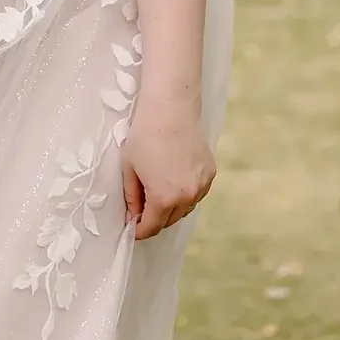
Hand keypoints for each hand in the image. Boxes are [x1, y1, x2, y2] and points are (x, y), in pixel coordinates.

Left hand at [120, 94, 214, 240]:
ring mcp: (201, 186)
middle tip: (141, 211)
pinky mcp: (210, 174)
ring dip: (171, 208)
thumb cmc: (144, 135)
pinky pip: (196, 193)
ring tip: (157, 193)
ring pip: (185, 208)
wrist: (170, 109)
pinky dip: (185, 193)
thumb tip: (133, 216)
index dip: (140, 230)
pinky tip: (174, 180)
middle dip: (155, 219)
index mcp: (164, 198)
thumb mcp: (129, 168)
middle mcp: (187, 197)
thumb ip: (132, 197)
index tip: (132, 229)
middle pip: (169, 220)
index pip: (152, 227)